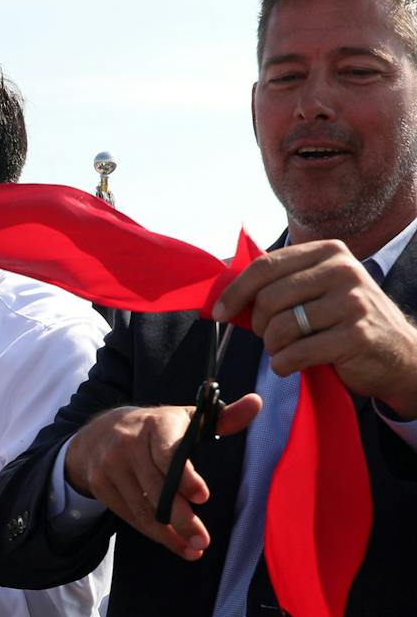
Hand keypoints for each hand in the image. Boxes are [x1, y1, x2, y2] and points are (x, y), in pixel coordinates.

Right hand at [65, 396, 261, 559]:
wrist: (97, 432)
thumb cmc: (155, 428)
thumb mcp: (185, 418)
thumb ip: (223, 417)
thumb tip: (256, 403)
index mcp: (154, 424)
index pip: (168, 453)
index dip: (185, 476)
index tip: (203, 496)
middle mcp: (128, 443)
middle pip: (156, 487)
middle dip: (181, 517)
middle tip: (203, 540)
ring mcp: (110, 465)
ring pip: (142, 507)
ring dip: (169, 533)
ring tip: (193, 549)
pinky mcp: (100, 485)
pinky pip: (129, 515)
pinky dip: (153, 533)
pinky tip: (173, 542)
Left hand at [214, 240, 416, 416]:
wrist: (399, 354)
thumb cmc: (345, 321)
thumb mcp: (318, 291)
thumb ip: (280, 285)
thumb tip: (224, 296)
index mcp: (328, 252)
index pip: (265, 266)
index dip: (234, 292)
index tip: (218, 312)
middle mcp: (343, 271)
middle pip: (269, 297)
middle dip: (259, 325)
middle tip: (270, 337)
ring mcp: (353, 303)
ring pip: (281, 327)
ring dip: (273, 347)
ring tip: (286, 350)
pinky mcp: (356, 336)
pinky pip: (296, 353)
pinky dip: (284, 364)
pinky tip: (292, 364)